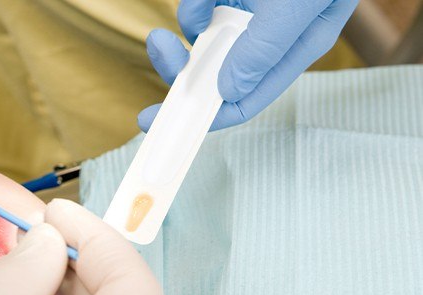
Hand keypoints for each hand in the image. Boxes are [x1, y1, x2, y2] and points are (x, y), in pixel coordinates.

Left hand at [138, 0, 357, 131]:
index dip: (205, 114)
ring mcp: (250, 7)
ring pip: (204, 31)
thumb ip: (266, 47)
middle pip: (215, 69)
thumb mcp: (299, 5)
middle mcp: (269, 34)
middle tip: (161, 45)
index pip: (246, 98)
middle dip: (184, 62)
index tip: (163, 118)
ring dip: (192, 17)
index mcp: (292, 49)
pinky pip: (204, 2)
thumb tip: (228, 91)